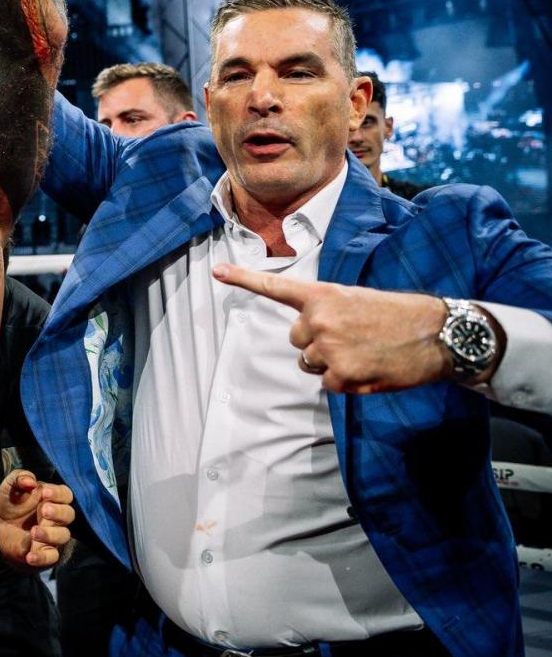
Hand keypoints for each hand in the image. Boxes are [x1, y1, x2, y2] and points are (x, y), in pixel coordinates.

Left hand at [0, 470, 73, 568]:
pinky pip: (52, 557)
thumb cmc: (12, 504)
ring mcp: (53, 535)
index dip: (58, 493)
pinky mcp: (45, 551)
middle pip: (69, 514)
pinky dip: (42, 558)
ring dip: (50, 534)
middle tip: (43, 511)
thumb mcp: (10, 487)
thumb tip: (30, 481)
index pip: (65, 494)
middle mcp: (57, 517)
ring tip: (33, 532)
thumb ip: (19, 478)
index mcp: (52, 498)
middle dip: (58, 512)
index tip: (44, 493)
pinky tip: (30, 556)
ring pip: (63, 535)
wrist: (3, 528)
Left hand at [211, 265, 459, 392]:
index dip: (244, 279)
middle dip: (318, 342)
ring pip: (310, 364)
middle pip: (297, 340)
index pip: (276, 287)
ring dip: (331, 363)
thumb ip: (327, 312)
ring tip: (365, 352)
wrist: (440, 334)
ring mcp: (328, 349)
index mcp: (323, 296)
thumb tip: (309, 337)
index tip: (217, 271)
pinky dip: (348, 382)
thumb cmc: (400, 316)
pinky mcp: (340, 375)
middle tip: (354, 337)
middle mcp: (319, 320)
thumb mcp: (358, 301)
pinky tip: (371, 369)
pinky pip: (329, 385)